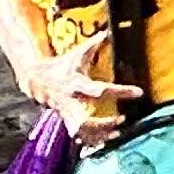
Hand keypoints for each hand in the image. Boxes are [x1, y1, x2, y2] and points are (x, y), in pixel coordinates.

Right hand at [44, 26, 137, 150]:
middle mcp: (71, 102)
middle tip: (123, 119)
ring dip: (99, 135)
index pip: (101, 91)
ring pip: (81, 132)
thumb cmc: (60, 66)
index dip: (120, 92)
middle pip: (86, 120)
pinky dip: (90, 141)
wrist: (35, 80)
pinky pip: (78, 136)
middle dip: (105, 124)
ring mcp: (67, 114)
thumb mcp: (77, 54)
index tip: (138, 93)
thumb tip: (107, 31)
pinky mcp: (66, 120)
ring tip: (116, 133)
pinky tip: (104, 141)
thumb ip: (93, 45)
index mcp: (76, 85)